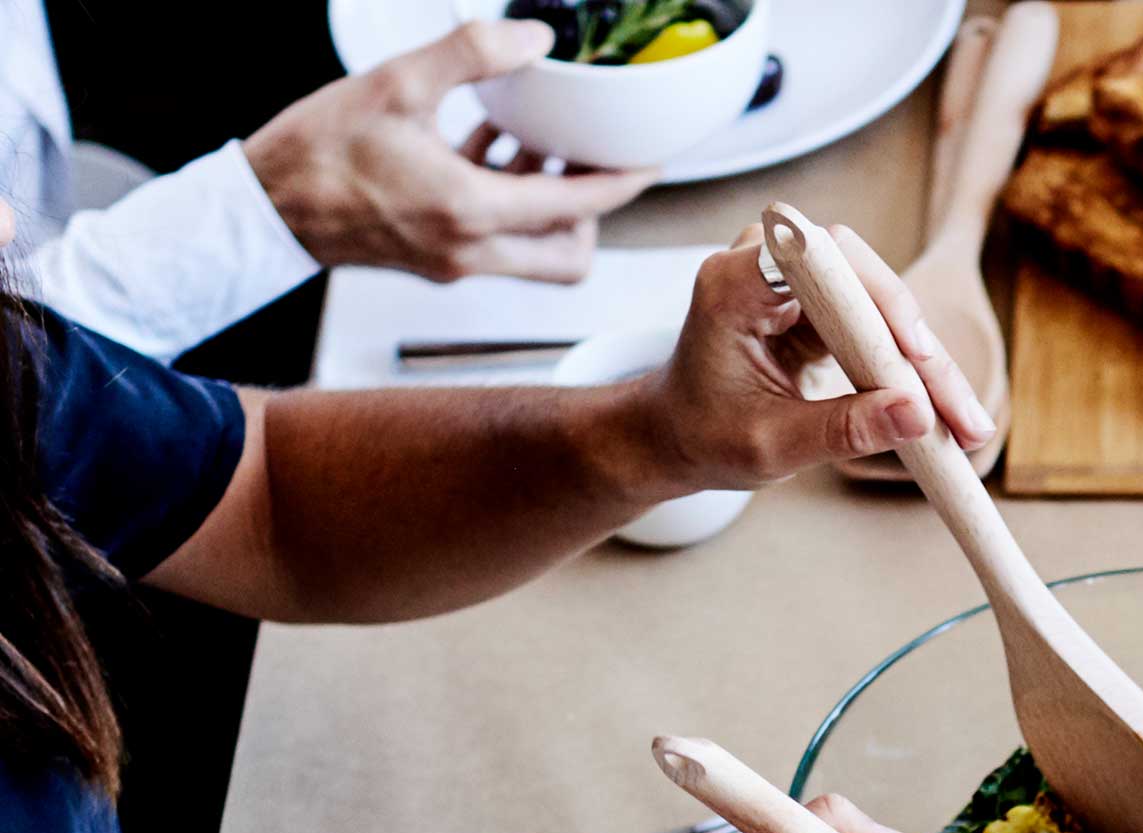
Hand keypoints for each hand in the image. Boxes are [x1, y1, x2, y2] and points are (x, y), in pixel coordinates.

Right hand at [244, 24, 651, 285]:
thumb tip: (534, 37)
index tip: (650, 161)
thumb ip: (471, 55)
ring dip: (547, 206)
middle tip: (591, 164)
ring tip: (537, 146)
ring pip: (535, 254)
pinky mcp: (437, 260)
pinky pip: (495, 239)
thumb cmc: (321, 149)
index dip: (622, 183)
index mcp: (469, 211)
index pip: (575, 208)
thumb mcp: (398, 83)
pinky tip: (486, 147)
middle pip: (569, 258)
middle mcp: (472, 251)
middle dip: (590, 215)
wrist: (269, 207)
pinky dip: (505, 199)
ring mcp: (456, 263)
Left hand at [622, 231, 995, 492]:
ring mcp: (800, 282)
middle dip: (917, 345)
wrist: (680, 433)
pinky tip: (946, 414)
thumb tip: (919, 417)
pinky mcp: (825, 306)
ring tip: (965, 425)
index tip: (913, 352)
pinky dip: (913, 373)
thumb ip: (841, 430)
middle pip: (863, 278)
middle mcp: (768, 265)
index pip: (820, 264)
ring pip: (882, 304)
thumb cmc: (707, 435)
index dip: (874, 300)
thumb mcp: (770, 445)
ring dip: (927, 364)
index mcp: (734, 284)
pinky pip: (881, 329)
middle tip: (958, 413)